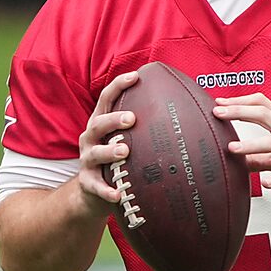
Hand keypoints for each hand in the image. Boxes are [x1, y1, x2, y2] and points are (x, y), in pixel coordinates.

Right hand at [71, 70, 137, 213]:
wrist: (93, 192)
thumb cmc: (118, 160)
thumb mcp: (125, 139)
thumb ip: (143, 126)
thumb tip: (183, 110)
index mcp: (101, 123)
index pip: (107, 99)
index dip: (119, 85)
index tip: (135, 76)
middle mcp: (91, 138)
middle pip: (98, 123)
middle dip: (113, 119)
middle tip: (132, 118)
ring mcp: (87, 161)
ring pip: (95, 153)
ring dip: (109, 152)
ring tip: (124, 150)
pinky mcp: (87, 183)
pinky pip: (96, 187)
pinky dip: (106, 190)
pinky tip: (118, 194)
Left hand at [209, 93, 270, 194]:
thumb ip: (264, 159)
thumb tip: (240, 162)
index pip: (262, 104)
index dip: (239, 101)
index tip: (219, 103)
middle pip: (264, 113)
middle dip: (239, 111)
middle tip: (217, 113)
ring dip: (252, 144)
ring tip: (232, 149)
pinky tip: (265, 184)